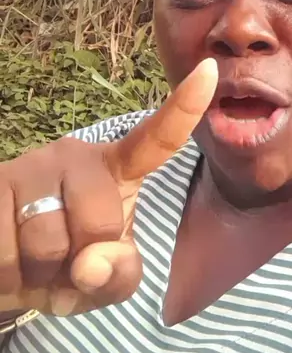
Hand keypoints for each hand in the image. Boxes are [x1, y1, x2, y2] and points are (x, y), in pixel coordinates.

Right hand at [0, 59, 217, 317]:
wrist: (0, 267)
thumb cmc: (64, 268)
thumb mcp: (105, 282)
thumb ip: (120, 276)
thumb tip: (90, 264)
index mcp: (116, 171)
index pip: (156, 140)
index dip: (184, 108)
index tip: (209, 70)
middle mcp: (77, 155)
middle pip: (100, 221)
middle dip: (80, 259)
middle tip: (63, 259)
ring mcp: (32, 165)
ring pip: (48, 242)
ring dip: (38, 272)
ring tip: (32, 260)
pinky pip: (7, 250)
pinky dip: (9, 275)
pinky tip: (7, 259)